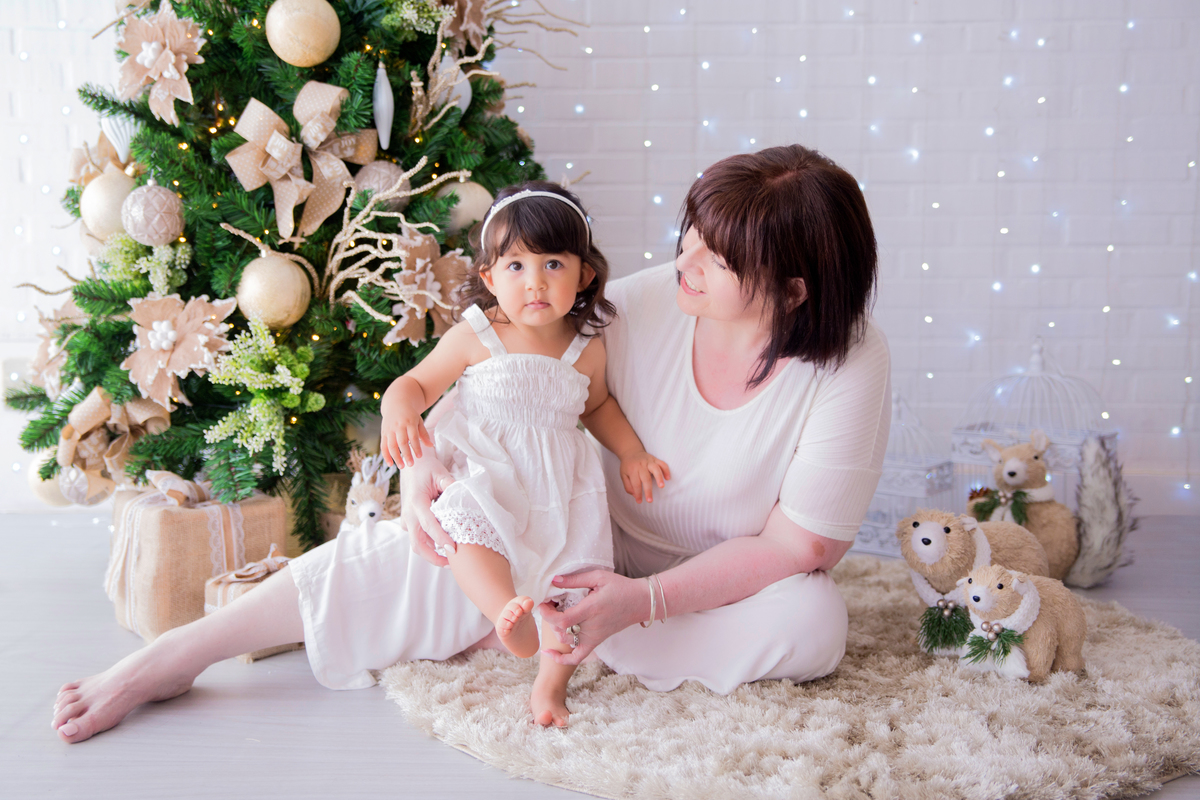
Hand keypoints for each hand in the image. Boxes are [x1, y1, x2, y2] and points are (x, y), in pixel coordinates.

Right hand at [381, 410, 433, 468]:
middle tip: (411, 465)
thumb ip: (424, 434)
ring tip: (402, 466)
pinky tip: (390, 464)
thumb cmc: (410, 415)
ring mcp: (389, 430)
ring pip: (391, 445)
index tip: (419, 457)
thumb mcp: (418, 421)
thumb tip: (431, 445)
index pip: (413, 437)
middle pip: (402, 442)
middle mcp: (398, 426)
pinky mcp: (383, 433)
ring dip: (396, 457)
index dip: (416, 447)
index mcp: (409, 422)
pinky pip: (383, 446)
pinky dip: (386, 456)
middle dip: (406, 454)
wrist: (396, 404)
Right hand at [399, 450, 456, 565]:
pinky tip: (444, 548)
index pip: (428, 525)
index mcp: (416, 502)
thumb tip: (465, 497)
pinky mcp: (409, 523)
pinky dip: (430, 546)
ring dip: (432, 554)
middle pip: (418, 544)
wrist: (411, 465)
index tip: (453, 550)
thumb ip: (451, 486)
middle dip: (433, 557)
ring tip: (451, 560)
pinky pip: (418, 538)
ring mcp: (407, 520)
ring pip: (417, 544)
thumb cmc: (426, 468)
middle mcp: (409, 514)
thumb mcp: (440, 474)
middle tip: (452, 563)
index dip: (441, 539)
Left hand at [537, 570, 647, 665]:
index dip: (547, 614)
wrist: (641, 602)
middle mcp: (592, 626)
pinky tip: (549, 653)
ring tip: (555, 615)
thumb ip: (575, 579)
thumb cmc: (620, 587)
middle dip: (548, 618)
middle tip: (549, 603)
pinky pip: (577, 657)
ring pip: (566, 641)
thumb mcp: (598, 577)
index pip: (563, 619)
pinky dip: (562, 659)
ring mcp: (594, 637)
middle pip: (561, 630)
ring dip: (554, 629)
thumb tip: (554, 580)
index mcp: (591, 609)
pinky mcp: (596, 642)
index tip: (543, 603)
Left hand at [619, 451, 670, 503]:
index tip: (639, 501)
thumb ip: (628, 486)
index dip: (638, 493)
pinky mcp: (655, 459)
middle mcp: (641, 465)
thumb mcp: (623, 475)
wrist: (631, 451)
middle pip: (645, 478)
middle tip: (650, 500)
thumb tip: (635, 495)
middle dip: (648, 490)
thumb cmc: (627, 466)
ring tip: (661, 486)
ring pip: (655, 469)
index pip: (635, 484)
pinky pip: (662, 463)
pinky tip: (668, 478)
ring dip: (659, 477)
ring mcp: (649, 461)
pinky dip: (666, 470)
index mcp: (632, 470)